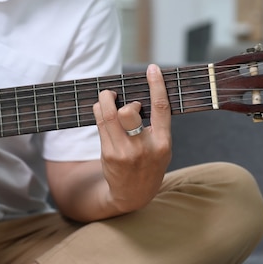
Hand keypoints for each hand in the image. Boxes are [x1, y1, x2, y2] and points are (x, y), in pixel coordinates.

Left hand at [92, 64, 171, 212]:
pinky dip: (99, 111)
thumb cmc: (149, 164)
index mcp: (163, 143)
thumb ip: (156, 126)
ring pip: (109, 115)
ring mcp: (125, 152)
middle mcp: (144, 147)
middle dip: (121, 99)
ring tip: (107, 97)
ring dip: (104, 100)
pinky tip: (101, 109)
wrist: (133, 195)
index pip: (161, 109)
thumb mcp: (162, 148)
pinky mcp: (109, 154)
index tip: (152, 68)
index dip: (157, 85)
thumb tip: (141, 95)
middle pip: (128, 112)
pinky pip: (101, 124)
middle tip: (118, 97)